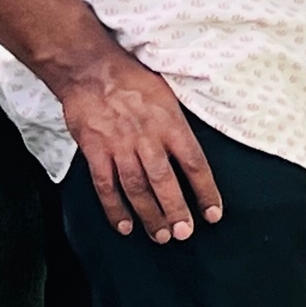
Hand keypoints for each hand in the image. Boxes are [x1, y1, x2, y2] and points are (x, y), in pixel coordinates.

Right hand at [56, 48, 222, 243]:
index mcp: (171, 123)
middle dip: (176, 211)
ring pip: (137, 189)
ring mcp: (119, 147)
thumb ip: (178, 125)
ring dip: (150, 215)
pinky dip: (114, 209)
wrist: (91, 70)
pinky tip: (124, 226)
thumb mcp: (168, 95)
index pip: (194, 163)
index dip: (205, 191)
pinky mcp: (95, 152)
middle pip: (165, 182)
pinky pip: (105, 187)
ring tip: (160, 236)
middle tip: (184, 233)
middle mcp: (147, 138)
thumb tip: (191, 152)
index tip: (214, 213)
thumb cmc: (133, 80)